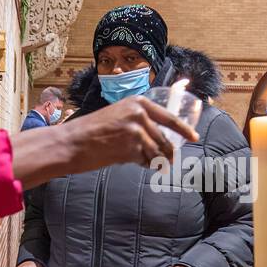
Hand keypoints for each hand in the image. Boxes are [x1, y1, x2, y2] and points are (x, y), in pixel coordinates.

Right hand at [67, 96, 196, 170]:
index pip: (169, 117)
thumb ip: (138, 122)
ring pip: (158, 152)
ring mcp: (137, 131)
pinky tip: (131, 161)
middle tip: (168, 161)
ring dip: (156, 161)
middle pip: (165, 139)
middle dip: (169, 153)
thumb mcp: (117, 116)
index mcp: (137, 102)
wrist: (72, 142)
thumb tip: (159, 138)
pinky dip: (144, 164)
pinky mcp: (132, 148)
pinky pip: (146, 161)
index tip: (194, 137)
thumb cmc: (91, 131)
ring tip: (145, 162)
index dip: (183, 129)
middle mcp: (140, 114)